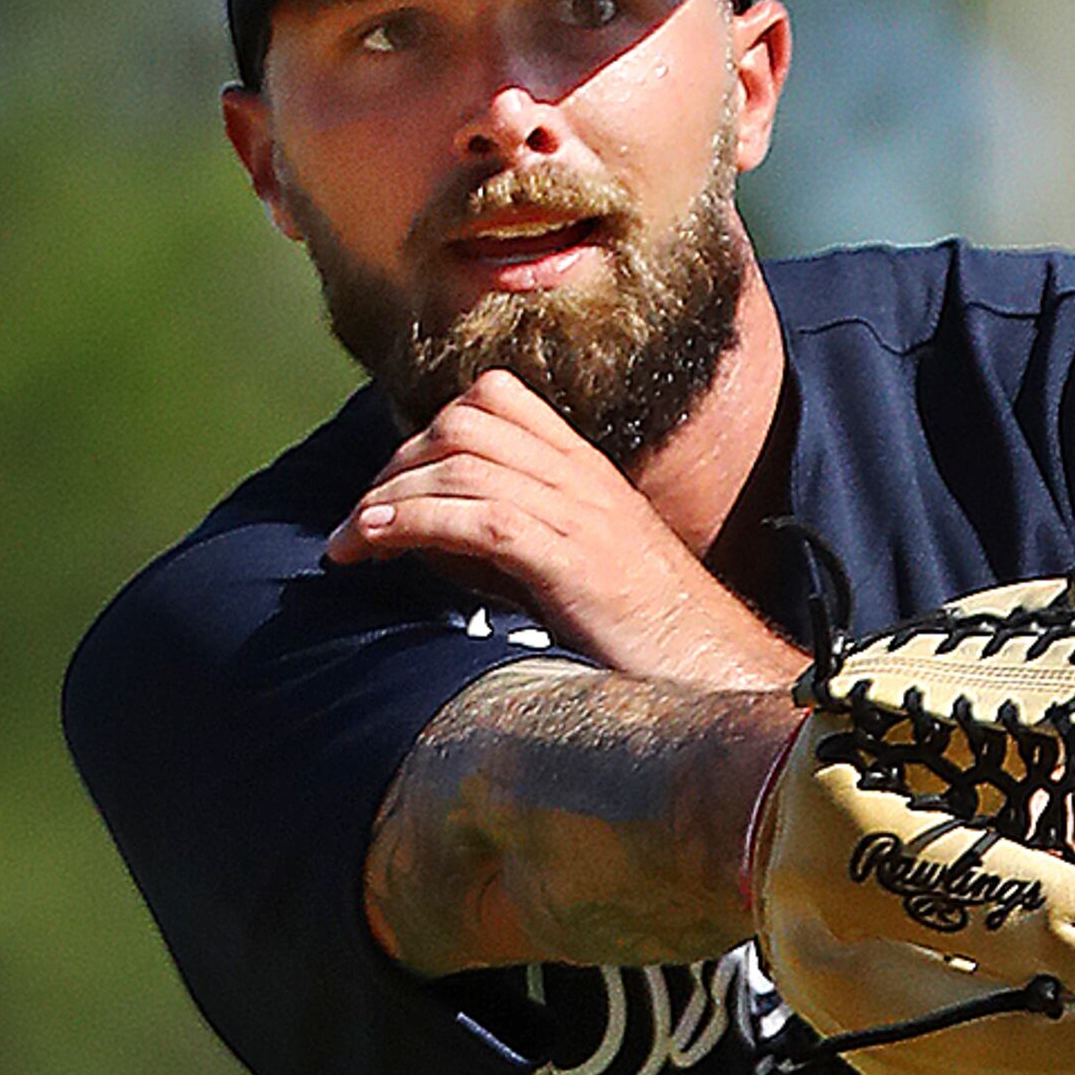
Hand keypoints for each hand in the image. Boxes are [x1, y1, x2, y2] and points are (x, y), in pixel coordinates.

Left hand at [327, 374, 801, 693]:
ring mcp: (580, 515)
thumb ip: (538, 545)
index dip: (429, 431)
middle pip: (464, 422)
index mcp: (588, 473)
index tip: (397, 488)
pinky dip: (412, 521)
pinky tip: (375, 541)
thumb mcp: (594, 573)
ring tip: (351, 539)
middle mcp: (582, 479)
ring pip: (461, 462)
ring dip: (388, 496)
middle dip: (396, 463)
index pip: (495, 399)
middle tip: (361, 520)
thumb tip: (457, 553)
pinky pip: (477, 516)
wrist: (723, 675)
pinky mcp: (572, 561)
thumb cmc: (658, 644)